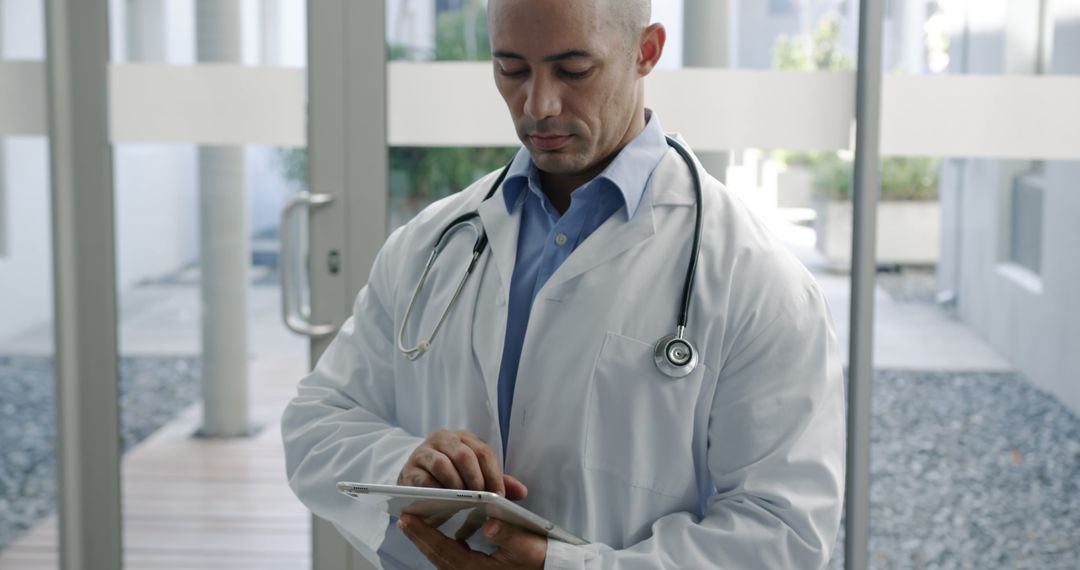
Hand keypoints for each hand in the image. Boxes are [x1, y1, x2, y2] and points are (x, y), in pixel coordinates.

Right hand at [398, 429, 527, 498]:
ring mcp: (424, 452)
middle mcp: (444, 439)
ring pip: (442, 463)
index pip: (483, 452)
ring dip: (456, 485)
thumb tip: (522, 492)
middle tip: (482, 498)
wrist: (416, 478)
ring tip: (463, 500)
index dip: (493, 474)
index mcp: (464, 438)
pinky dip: (436, 491)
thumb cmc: (452, 476)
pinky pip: (424, 478)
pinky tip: (443, 501)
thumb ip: (497, 481)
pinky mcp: (409, 469)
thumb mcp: (476, 476)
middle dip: (476, 479)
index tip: (499, 495)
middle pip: (464, 454)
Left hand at [398, 513, 546, 568]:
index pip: (445, 550)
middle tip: (403, 519)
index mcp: (479, 568)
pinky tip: (438, 538)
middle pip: (438, 557)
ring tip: (413, 526)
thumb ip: (509, 536)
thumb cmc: (540, 559)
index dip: (425, 535)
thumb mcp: (529, 546)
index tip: (408, 519)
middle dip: (419, 537)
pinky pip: (451, 560)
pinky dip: (440, 548)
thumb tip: (490, 525)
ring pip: (442, 560)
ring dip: (427, 543)